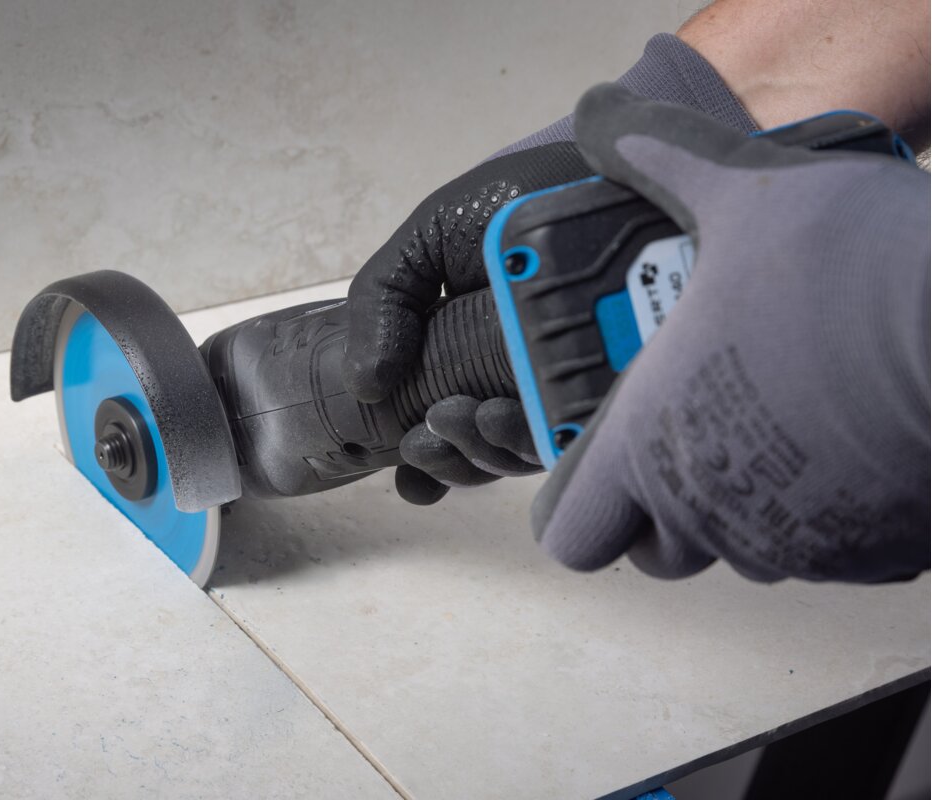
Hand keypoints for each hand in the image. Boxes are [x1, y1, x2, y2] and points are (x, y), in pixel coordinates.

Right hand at [341, 142, 590, 500]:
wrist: (598, 166)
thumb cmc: (512, 199)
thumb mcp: (427, 239)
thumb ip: (380, 299)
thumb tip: (363, 386)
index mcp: (471, 358)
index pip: (447, 430)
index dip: (426, 464)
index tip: (407, 476)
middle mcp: (520, 382)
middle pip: (481, 454)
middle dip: (447, 460)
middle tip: (423, 438)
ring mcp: (566, 388)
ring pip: (521, 456)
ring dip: (480, 454)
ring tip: (459, 418)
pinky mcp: (610, 391)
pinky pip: (570, 438)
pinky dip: (529, 440)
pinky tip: (500, 415)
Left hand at [532, 84, 929, 582]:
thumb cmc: (856, 273)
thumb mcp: (743, 191)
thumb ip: (663, 162)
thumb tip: (603, 120)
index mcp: (651, 439)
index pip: (572, 533)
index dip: (576, 504)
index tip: (594, 462)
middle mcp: (712, 507)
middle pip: (658, 549)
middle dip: (660, 507)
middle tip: (689, 429)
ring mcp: (795, 540)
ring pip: (743, 548)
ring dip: (745, 500)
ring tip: (777, 415)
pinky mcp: (872, 551)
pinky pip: (826, 547)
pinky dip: (825, 511)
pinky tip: (847, 438)